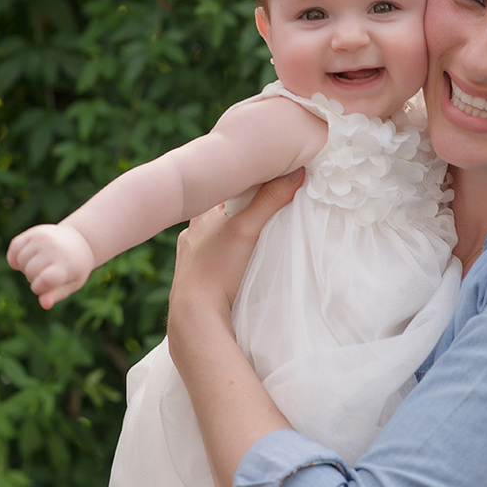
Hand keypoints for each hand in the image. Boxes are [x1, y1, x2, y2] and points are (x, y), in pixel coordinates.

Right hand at [6, 223, 93, 308]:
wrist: (81, 240)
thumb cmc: (75, 268)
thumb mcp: (71, 283)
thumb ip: (56, 294)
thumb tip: (44, 304)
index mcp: (67, 264)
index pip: (43, 281)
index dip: (39, 288)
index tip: (48, 285)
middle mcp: (54, 248)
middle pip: (30, 272)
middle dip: (35, 278)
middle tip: (48, 272)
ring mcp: (44, 237)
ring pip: (20, 261)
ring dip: (26, 266)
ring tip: (42, 263)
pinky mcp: (34, 231)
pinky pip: (14, 247)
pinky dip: (16, 256)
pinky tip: (27, 257)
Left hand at [167, 169, 302, 337]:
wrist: (195, 315)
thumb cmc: (219, 270)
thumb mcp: (248, 228)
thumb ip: (271, 199)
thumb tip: (295, 172)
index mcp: (202, 213)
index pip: (230, 189)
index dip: (251, 184)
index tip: (272, 183)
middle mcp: (193, 231)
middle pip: (225, 212)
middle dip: (244, 211)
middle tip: (268, 210)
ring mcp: (191, 255)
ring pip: (218, 236)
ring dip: (234, 235)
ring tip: (254, 237)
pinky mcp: (193, 276)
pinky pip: (213, 257)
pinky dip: (226, 256)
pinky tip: (236, 263)